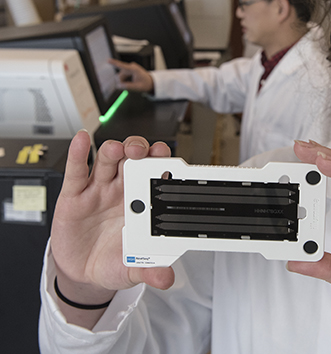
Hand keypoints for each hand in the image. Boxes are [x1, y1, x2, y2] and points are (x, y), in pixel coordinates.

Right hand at [50, 132, 174, 316]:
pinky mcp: (74, 195)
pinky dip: (79, 153)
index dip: (162, 164)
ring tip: (118, 149)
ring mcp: (98, 189)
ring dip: (114, 150)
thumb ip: (150, 271)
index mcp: (143, 203)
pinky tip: (82, 140)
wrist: (82, 272)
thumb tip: (166, 278)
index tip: (170, 161)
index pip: (155, 176)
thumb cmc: (113, 262)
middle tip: (144, 152)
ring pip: (108, 160)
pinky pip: (77, 170)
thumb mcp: (133, 269)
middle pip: (133, 159)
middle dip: (139, 151)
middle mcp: (122, 190)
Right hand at [109, 58, 153, 92]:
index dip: (114, 63)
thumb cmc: (146, 84)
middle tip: (129, 86)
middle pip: (120, 75)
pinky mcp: (128, 70)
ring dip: (124, 81)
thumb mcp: (138, 87)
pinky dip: (125, 80)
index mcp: (134, 69)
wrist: (150, 82)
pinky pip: (122, 76)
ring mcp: (129, 68)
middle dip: (122, 82)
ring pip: (120, 76)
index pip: (123, 66)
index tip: (108, 60)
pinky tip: (130, 81)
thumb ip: (128, 86)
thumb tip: (119, 86)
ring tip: (132, 83)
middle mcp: (131, 67)